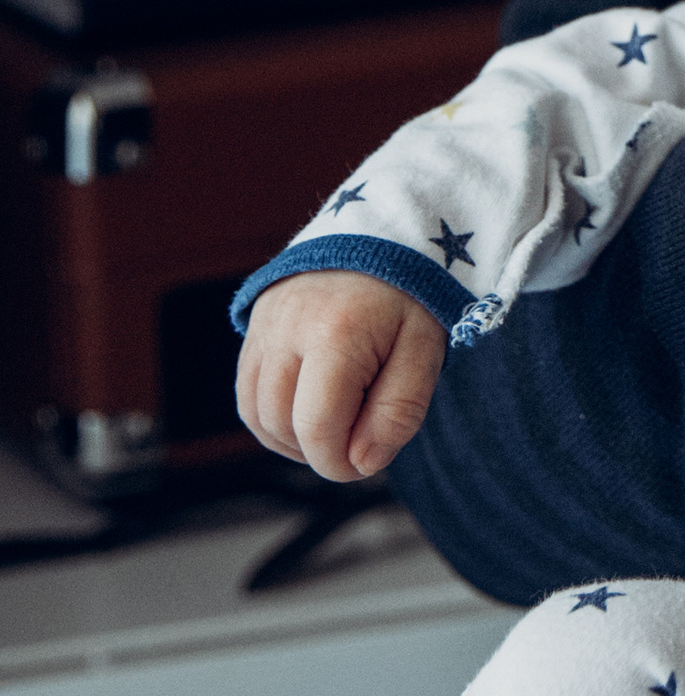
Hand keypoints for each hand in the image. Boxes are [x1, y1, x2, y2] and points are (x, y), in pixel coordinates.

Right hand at [234, 268, 446, 479]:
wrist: (381, 232)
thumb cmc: (409, 295)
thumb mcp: (425, 351)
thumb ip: (399, 411)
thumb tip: (361, 463)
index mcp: (336, 333)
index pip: (317, 427)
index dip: (339, 463)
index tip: (367, 462)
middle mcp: (287, 328)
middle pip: (281, 425)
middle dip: (319, 451)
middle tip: (358, 441)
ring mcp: (263, 326)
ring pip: (256, 415)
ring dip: (292, 439)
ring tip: (337, 427)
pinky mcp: (252, 327)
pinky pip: (248, 393)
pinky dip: (273, 418)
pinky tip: (308, 414)